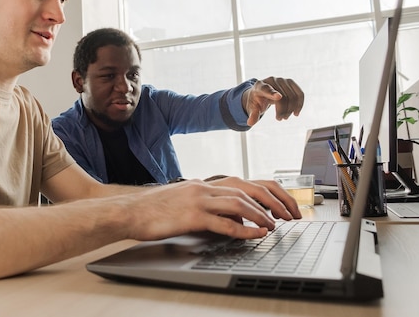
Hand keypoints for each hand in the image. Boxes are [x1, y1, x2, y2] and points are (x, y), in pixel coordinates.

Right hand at [125, 177, 300, 241]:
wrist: (130, 211)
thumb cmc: (155, 209)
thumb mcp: (185, 200)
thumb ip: (208, 204)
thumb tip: (232, 216)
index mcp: (205, 184)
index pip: (245, 183)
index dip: (268, 194)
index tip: (282, 207)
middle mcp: (204, 187)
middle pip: (248, 189)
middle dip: (273, 202)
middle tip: (289, 216)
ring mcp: (198, 200)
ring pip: (240, 203)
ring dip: (262, 215)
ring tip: (275, 226)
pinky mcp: (191, 216)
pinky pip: (224, 223)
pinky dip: (243, 229)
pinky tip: (254, 235)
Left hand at [243, 77, 303, 125]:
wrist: (261, 93)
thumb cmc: (257, 101)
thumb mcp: (252, 108)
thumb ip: (252, 115)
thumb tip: (250, 123)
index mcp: (259, 86)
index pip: (266, 89)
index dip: (272, 93)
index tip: (278, 97)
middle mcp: (271, 80)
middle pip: (282, 97)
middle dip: (283, 111)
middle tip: (279, 119)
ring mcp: (282, 80)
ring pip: (292, 97)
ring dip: (290, 110)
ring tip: (285, 117)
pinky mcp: (290, 82)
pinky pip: (299, 94)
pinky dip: (299, 104)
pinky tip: (296, 113)